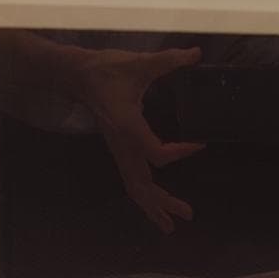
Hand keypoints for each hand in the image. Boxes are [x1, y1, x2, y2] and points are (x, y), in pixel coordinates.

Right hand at [65, 46, 203, 233]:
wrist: (77, 75)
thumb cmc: (108, 69)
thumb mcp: (140, 63)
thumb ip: (169, 60)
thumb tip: (197, 53)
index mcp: (129, 126)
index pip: (156, 153)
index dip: (180, 153)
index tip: (200, 143)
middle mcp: (123, 144)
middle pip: (143, 184)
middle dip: (163, 202)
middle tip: (189, 215)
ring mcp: (119, 150)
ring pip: (135, 186)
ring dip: (153, 205)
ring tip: (172, 225)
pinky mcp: (119, 150)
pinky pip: (132, 179)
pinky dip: (145, 196)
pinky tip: (157, 207)